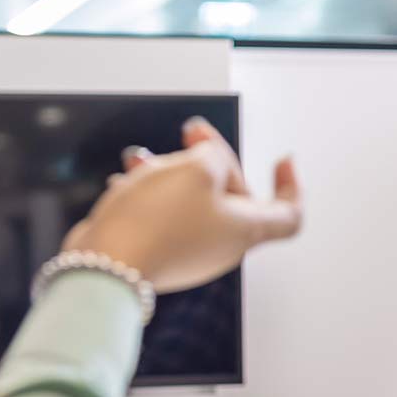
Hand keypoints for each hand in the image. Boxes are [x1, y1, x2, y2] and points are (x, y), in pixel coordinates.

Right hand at [62, 118, 302, 292]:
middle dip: (212, 158)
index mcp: (244, 230)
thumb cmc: (156, 219)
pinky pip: (164, 216)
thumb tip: (210, 162)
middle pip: (233, 195)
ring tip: (143, 156)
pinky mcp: (158, 253)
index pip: (288, 215)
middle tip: (191, 132)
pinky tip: (128, 179)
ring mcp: (189, 252)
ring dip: (172, 172)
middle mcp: (221, 246)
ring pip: (192, 201)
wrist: (105, 264)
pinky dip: (151, 193)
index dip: (291, 185)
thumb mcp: (197, 169)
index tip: (283, 159)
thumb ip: (215, 155)